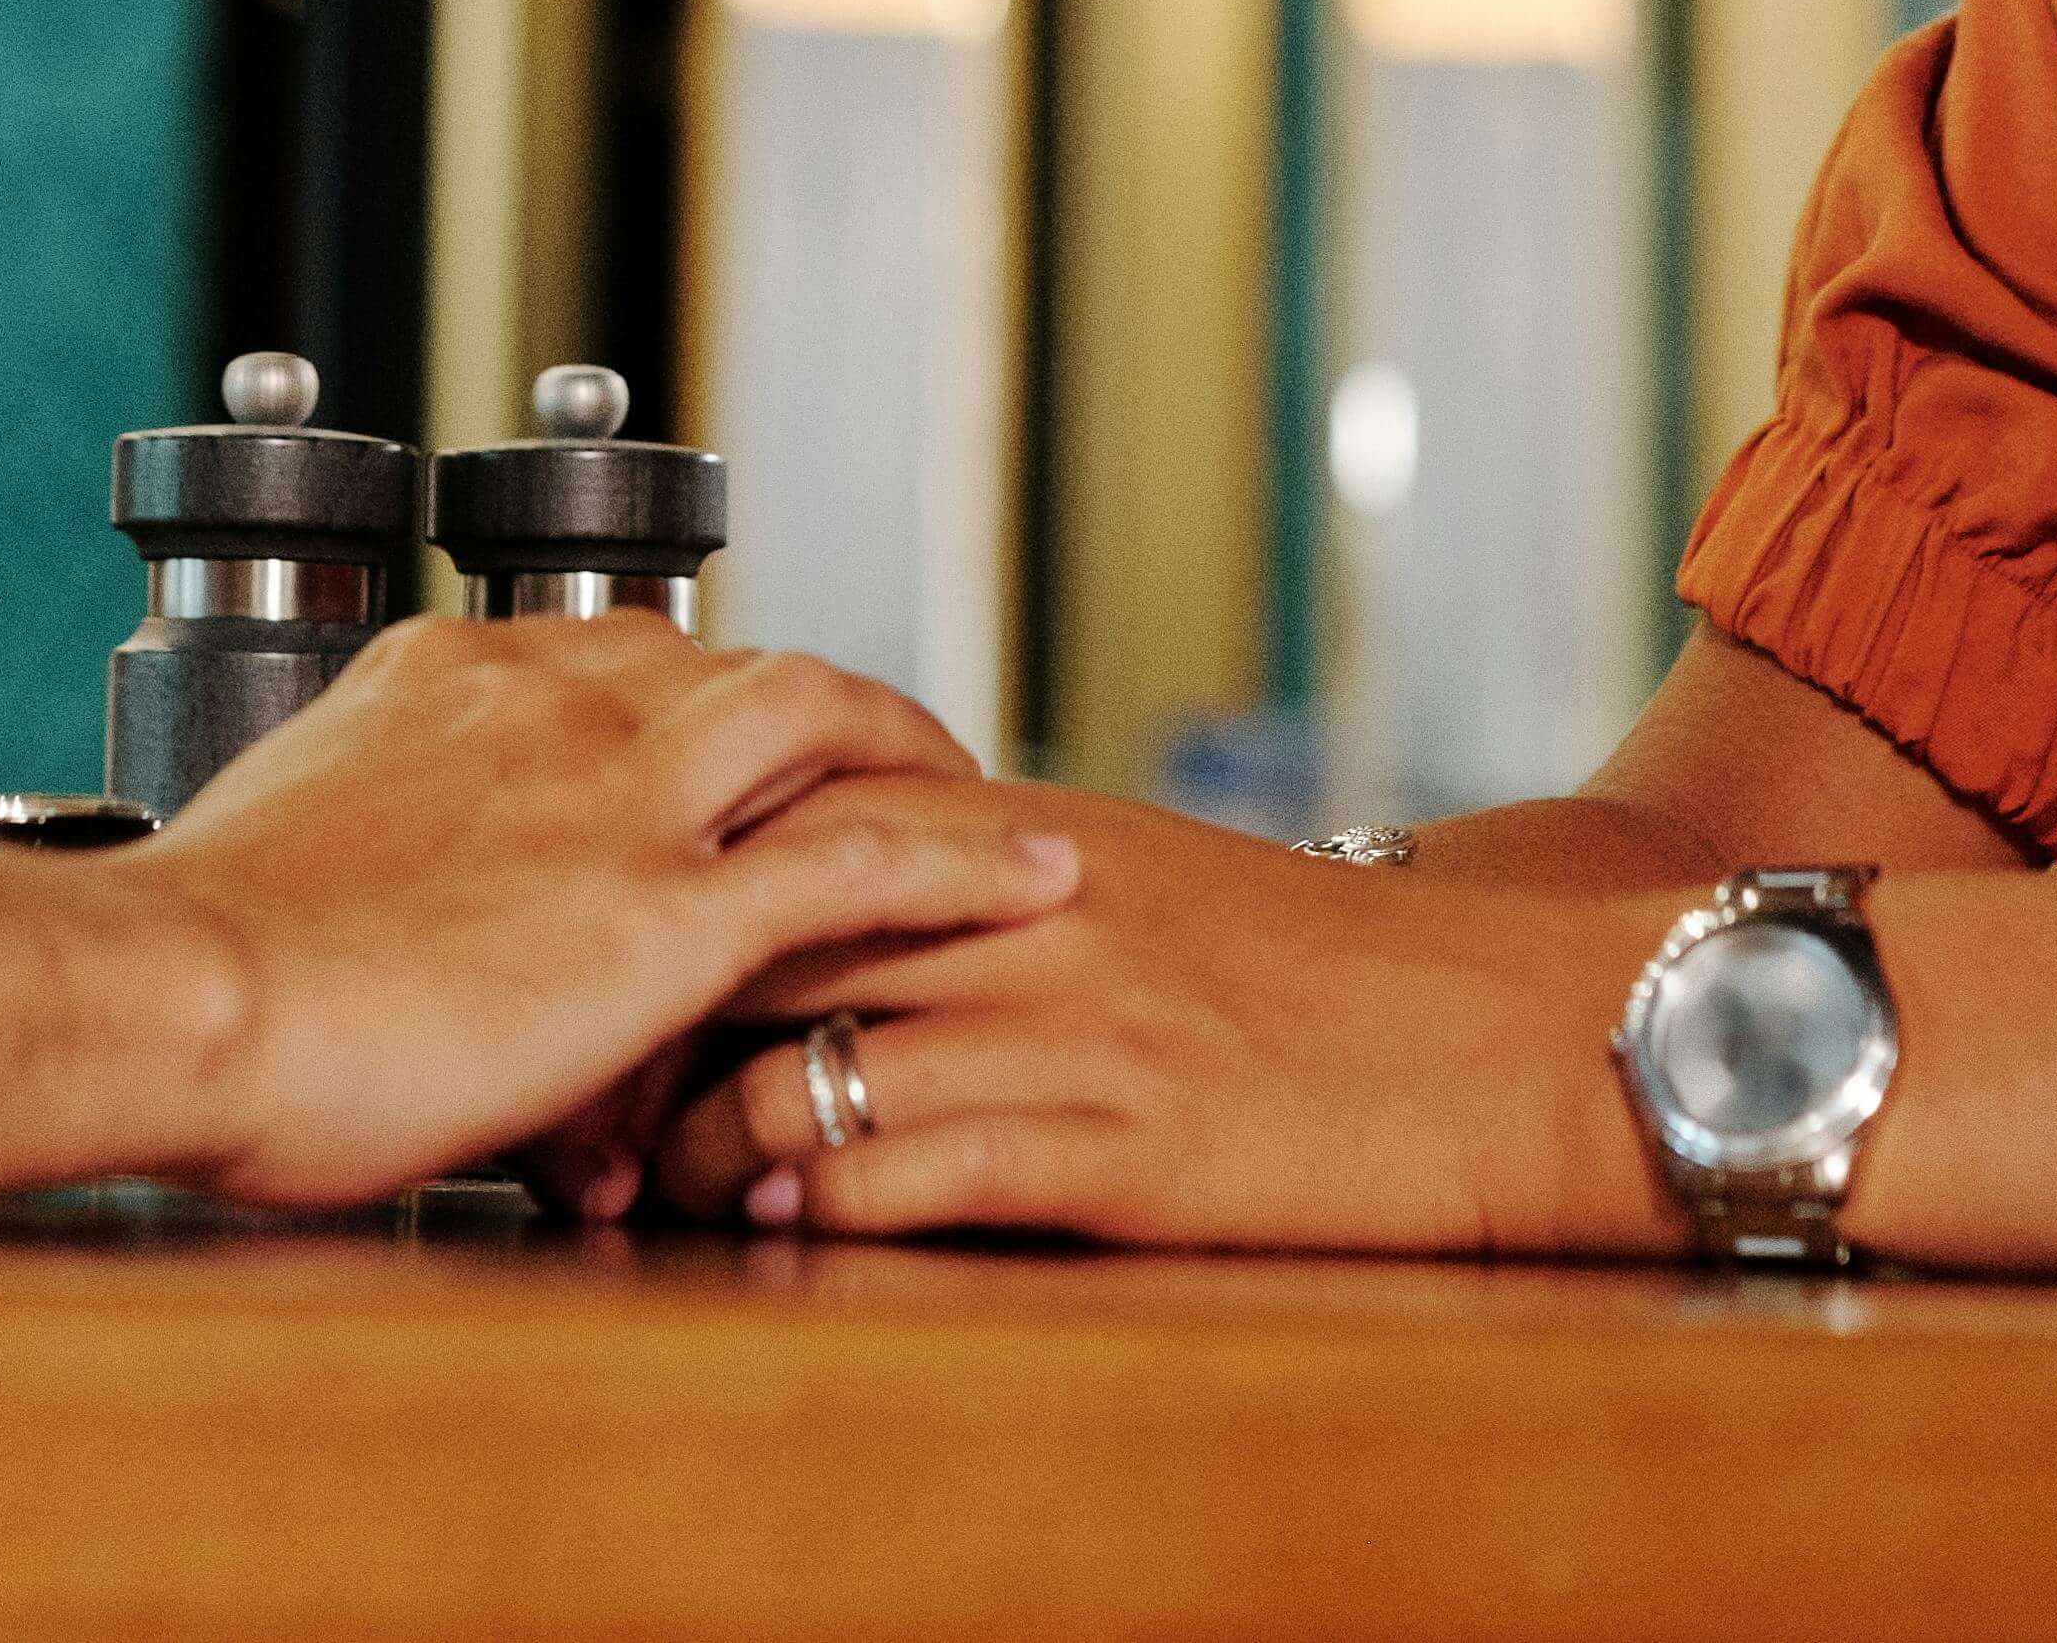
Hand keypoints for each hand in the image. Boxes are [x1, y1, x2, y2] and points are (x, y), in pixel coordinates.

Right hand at [104, 618, 1077, 1212]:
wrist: (174, 998)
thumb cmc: (195, 973)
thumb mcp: (292, 881)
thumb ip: (385, 895)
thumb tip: (429, 983)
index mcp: (442, 679)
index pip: (612, 660)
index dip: (684, 707)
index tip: (718, 745)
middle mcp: (545, 698)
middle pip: (735, 665)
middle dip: (827, 707)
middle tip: (889, 752)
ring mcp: (617, 793)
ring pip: (821, 720)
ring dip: (916, 754)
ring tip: (989, 798)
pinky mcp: (666, 909)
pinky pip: (863, 860)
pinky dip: (965, 858)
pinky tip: (1035, 873)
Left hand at [643, 792, 1675, 1253]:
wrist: (1490, 1034)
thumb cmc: (1305, 968)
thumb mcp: (1117, 878)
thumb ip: (957, 880)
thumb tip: (798, 901)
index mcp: (1009, 836)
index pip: (765, 835)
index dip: (647, 910)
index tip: (575, 972)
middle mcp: (1020, 913)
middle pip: (749, 948)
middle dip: (634, 1031)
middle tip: (566, 1099)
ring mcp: (1070, 1026)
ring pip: (808, 1066)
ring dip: (702, 1142)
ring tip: (653, 1187)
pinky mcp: (1123, 1145)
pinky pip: (926, 1167)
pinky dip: (830, 1199)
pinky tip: (783, 1221)